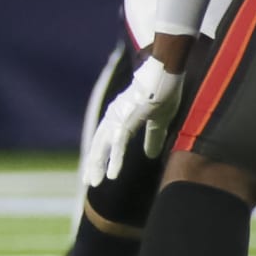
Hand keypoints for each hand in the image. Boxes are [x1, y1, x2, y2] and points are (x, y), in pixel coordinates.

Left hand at [83, 56, 184, 184]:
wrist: (165, 73)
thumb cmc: (163, 92)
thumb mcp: (160, 121)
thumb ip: (152, 138)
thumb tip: (150, 156)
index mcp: (119, 117)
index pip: (105, 140)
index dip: (101, 155)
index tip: (95, 171)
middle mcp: (113, 117)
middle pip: (99, 144)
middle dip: (93, 164)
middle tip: (89, 181)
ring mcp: (116, 118)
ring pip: (103, 147)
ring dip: (98, 165)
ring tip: (93, 182)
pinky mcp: (125, 120)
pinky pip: (117, 144)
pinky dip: (114, 160)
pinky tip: (112, 175)